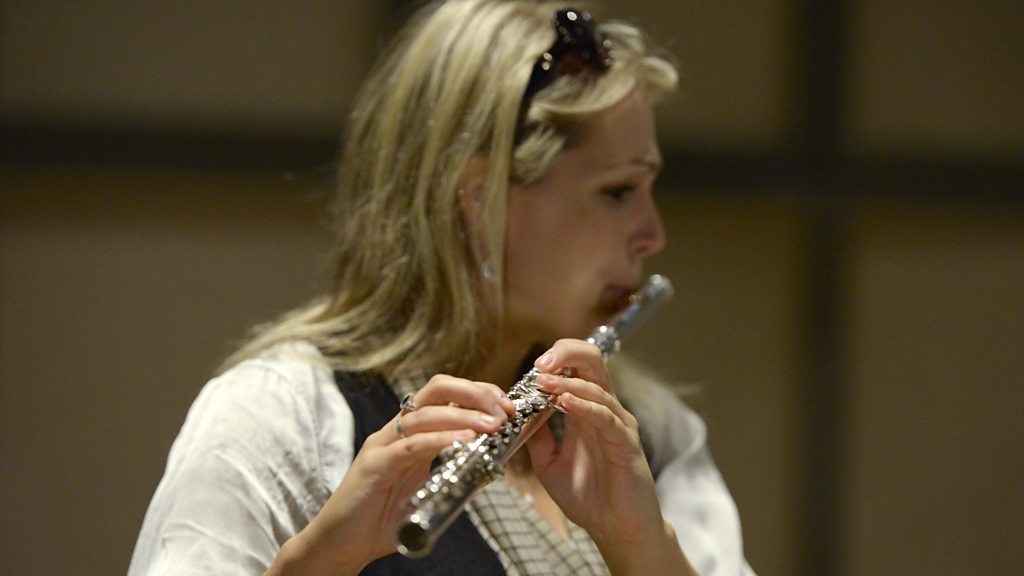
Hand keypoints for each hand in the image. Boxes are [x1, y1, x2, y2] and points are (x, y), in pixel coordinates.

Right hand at [269, 376, 513, 574]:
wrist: (341, 545)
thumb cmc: (382, 519)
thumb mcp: (428, 490)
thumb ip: (454, 473)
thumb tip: (493, 464)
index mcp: (411, 434)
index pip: (446, 396)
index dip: (477, 393)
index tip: (506, 404)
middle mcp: (396, 431)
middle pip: (436, 390)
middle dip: (474, 392)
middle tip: (503, 407)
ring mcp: (383, 445)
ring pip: (425, 414)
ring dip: (464, 415)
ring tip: (493, 423)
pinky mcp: (374, 465)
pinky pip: (409, 445)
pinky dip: (440, 439)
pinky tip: (465, 441)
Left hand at [525, 339, 665, 547]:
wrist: (616, 530)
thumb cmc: (589, 496)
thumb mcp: (548, 463)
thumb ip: (536, 436)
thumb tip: (514, 413)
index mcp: (587, 411)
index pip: (577, 367)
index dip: (556, 360)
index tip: (531, 368)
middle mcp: (605, 411)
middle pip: (592, 363)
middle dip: (566, 353)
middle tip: (540, 363)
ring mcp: (618, 426)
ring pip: (597, 387)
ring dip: (568, 382)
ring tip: (543, 381)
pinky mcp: (626, 445)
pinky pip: (606, 418)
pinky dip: (585, 406)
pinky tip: (565, 402)